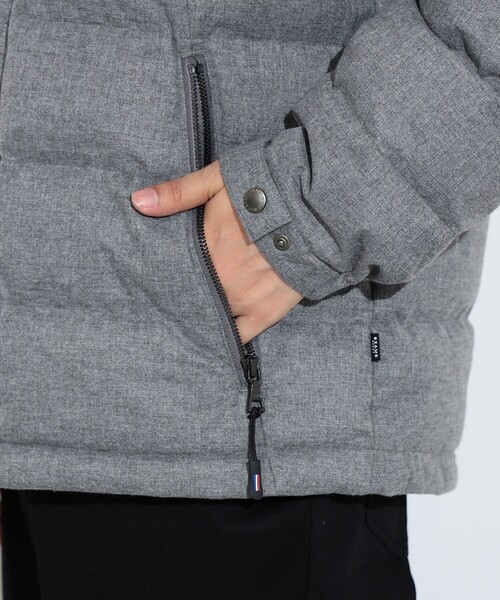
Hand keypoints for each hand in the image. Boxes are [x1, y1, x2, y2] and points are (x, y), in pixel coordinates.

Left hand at [130, 160, 302, 343]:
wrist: (318, 204)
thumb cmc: (268, 187)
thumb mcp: (219, 180)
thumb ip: (178, 193)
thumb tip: (137, 202)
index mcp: (205, 251)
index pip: (175, 276)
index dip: (163, 282)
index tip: (154, 286)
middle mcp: (222, 282)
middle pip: (192, 300)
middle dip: (182, 301)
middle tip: (168, 306)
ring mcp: (246, 300)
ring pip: (213, 319)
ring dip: (202, 319)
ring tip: (189, 323)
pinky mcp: (269, 311)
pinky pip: (242, 335)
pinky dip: (229, 337)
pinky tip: (217, 339)